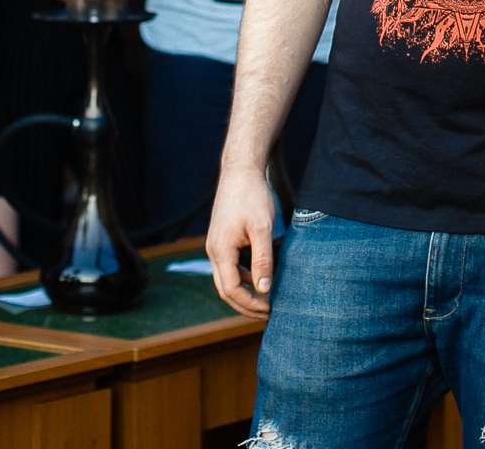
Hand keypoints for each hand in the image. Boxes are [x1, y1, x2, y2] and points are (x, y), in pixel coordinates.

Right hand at [206, 166, 273, 320]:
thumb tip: (264, 289)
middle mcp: (213, 251)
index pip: (231, 290)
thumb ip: (262, 260)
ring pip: (226, 279)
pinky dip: (242, 278)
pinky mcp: (222, 240)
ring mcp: (216, 245)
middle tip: (268, 314)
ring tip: (266, 301)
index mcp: (221, 251)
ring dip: (244, 293)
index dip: (250, 304)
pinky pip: (229, 266)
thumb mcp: (262, 228)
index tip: (270, 309)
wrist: (240, 171)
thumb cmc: (252, 196)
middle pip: (225, 290)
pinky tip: (260, 278)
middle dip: (245, 305)